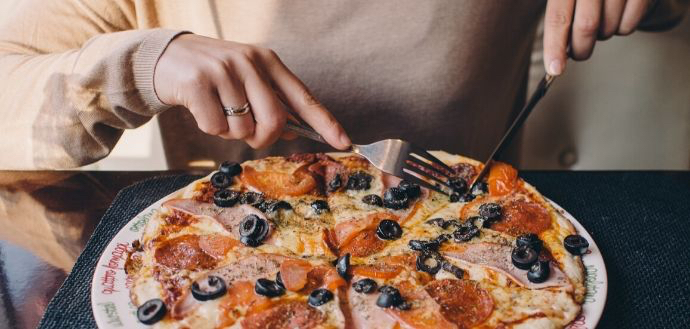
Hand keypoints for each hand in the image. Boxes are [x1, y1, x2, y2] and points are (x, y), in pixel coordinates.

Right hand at [153, 34, 350, 148]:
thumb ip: (270, 102)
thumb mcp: (246, 78)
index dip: (325, 123)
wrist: (164, 57)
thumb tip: (292, 133)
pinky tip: (202, 109)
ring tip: (218, 109)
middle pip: (275, 122)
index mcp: (267, 61)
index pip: (303, 97)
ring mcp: (223, 71)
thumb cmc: (213, 73)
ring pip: (242, 129)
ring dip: (230, 132)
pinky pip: (215, 128)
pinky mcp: (198, 83)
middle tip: (248, 133)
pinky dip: (210, 128)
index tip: (344, 142)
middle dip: (262, 138)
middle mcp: (249, 62)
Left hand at [544, 0, 654, 74]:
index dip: (555, 46)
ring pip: (608, 28)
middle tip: (580, 52)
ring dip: (603, 34)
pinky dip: (622, 27)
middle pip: (586, 26)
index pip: (558, 17)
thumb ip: (561, 19)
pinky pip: (628, 25)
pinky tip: (620, 13)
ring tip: (603, 19)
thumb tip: (555, 56)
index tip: (555, 69)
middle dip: (581, 48)